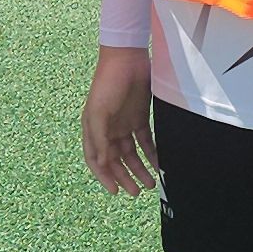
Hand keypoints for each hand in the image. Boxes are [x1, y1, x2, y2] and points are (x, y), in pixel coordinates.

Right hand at [81, 47, 157, 195]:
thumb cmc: (107, 83)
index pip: (96, 160)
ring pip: (132, 154)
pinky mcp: (139, 117)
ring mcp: (124, 124)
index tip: (116, 191)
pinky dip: (152, 154)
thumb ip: (100, 139)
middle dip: (125, 177)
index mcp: (93, 129)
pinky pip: (146, 141)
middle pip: (116, 160)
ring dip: (140, 169)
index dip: (104, 177)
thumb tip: (104, 163)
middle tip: (136, 192)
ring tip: (150, 184)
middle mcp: (107, 130)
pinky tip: (160, 165)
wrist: (127, 58)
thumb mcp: (99, 112)